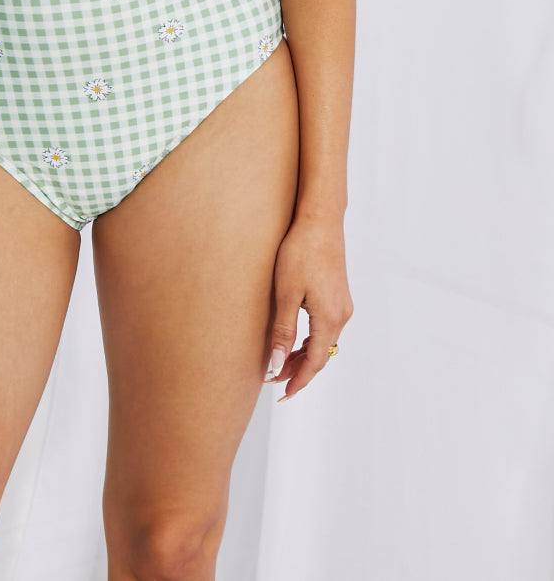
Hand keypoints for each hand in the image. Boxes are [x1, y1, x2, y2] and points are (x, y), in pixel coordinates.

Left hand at [263, 215, 352, 401]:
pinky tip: (295, 339)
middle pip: (321, 355)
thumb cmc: (300, 253)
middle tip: (274, 380)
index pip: (315, 362)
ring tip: (281, 363)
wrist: (320, 221)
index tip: (282, 395)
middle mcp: (342, 315)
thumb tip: (278, 366)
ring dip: (304, 355)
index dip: (298, 381)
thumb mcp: (286, 294)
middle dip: (299, 370)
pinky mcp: (338, 295)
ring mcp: (343, 305)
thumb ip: (283, 332)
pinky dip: (311, 339)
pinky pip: (326, 327)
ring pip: (324, 341)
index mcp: (330, 319)